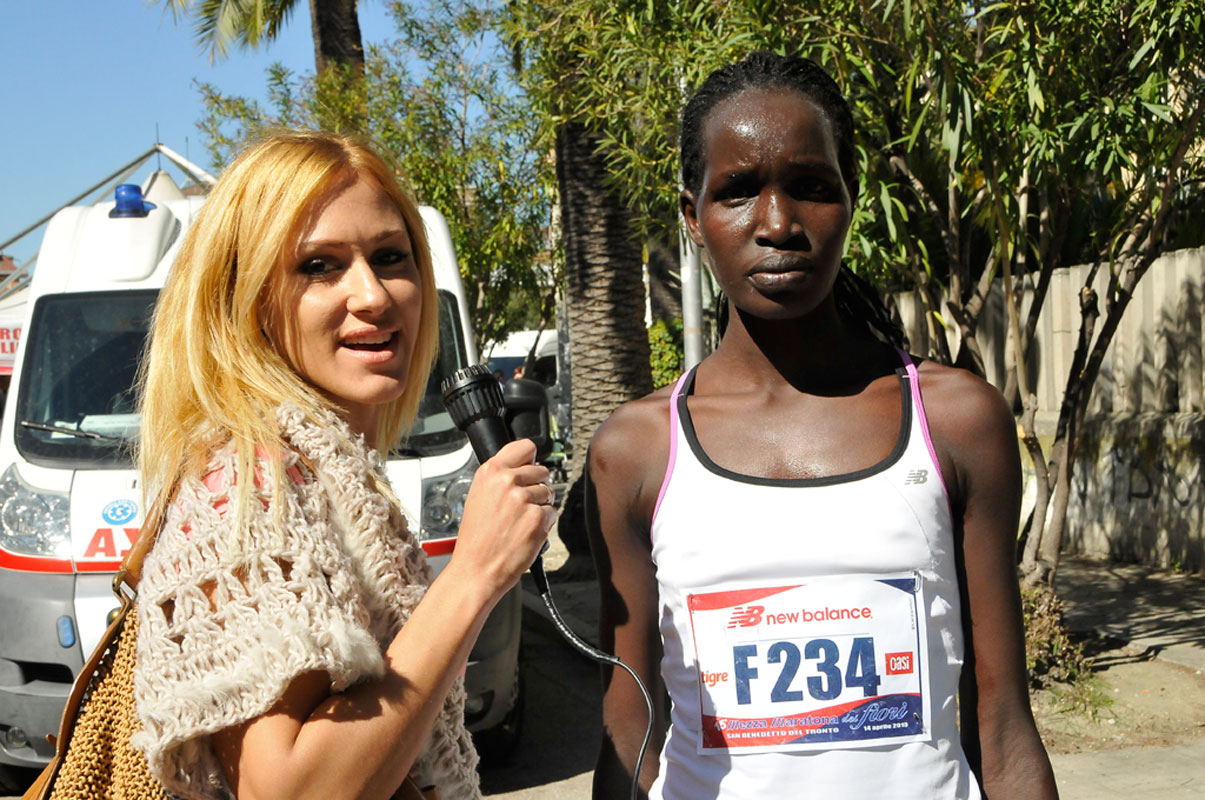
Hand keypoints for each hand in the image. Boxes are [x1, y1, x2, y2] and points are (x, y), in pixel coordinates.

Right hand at [448, 439, 554, 603]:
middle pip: (542, 471)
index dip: (530, 459)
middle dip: (536, 487)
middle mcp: (507, 481)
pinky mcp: (538, 517)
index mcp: (490, 472)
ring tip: (519, 523)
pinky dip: (544, 524)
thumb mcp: (478, 497)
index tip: (530, 465)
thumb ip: (500, 479)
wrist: (476, 570)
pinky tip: (525, 532)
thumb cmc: (476, 540)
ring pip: (548, 493)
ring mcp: (523, 499)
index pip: (525, 446)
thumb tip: (524, 468)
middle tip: (520, 507)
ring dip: (540, 507)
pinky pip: (552, 513)